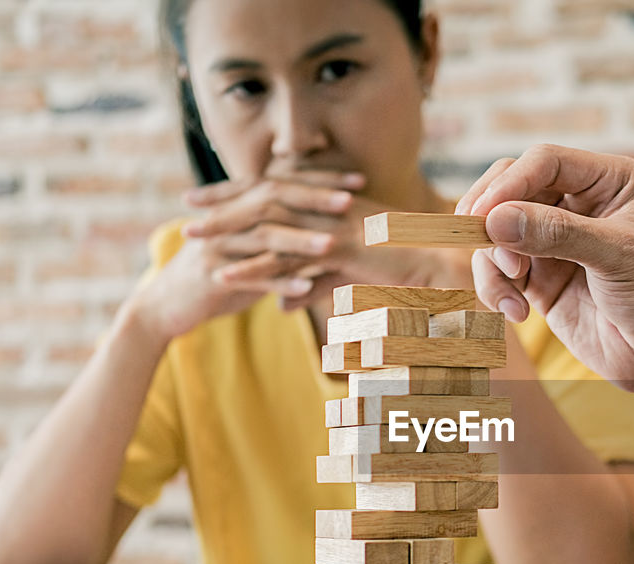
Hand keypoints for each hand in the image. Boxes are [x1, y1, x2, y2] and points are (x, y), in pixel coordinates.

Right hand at [130, 172, 364, 340]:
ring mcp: (218, 247)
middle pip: (274, 200)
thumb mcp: (251, 256)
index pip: (286, 185)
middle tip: (351, 200)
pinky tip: (306, 289)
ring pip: (264, 238)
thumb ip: (281, 241)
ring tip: (333, 244)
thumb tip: (324, 231)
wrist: (165, 308)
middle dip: (314, 199)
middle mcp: (228, 221)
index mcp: (241, 210)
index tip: (359, 181)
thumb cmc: (216, 281)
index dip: (321, 182)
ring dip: (300, 241)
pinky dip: (279, 284)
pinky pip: (250, 279)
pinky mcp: (212, 277)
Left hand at [186, 174, 469, 312]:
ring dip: (227, 230)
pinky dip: (254, 268)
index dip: (242, 193)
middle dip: (224, 201)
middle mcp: (328, 209)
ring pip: (268, 224)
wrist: (445, 266)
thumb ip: (310, 287)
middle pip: (265, 198)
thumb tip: (281, 302)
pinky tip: (225, 276)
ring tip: (192, 238)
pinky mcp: (337, 249)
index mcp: (332, 206)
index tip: (211, 196)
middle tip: (189, 205)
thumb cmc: (408, 270)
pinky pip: (288, 258)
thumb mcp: (346, 281)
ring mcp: (332, 226)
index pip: (278, 192)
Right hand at [456, 144, 633, 386]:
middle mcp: (578, 204)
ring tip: (513, 293)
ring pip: (496, 233)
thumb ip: (558, 235)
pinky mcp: (539, 279)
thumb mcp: (619, 257)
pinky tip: (517, 314)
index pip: (546, 162)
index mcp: (608, 181)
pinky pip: (498, 272)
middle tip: (482, 244)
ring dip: (493, 262)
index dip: (511, 183)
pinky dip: (496, 290)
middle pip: (510, 189)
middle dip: (491, 217)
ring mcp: (554, 242)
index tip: (486, 214)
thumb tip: (495, 219)